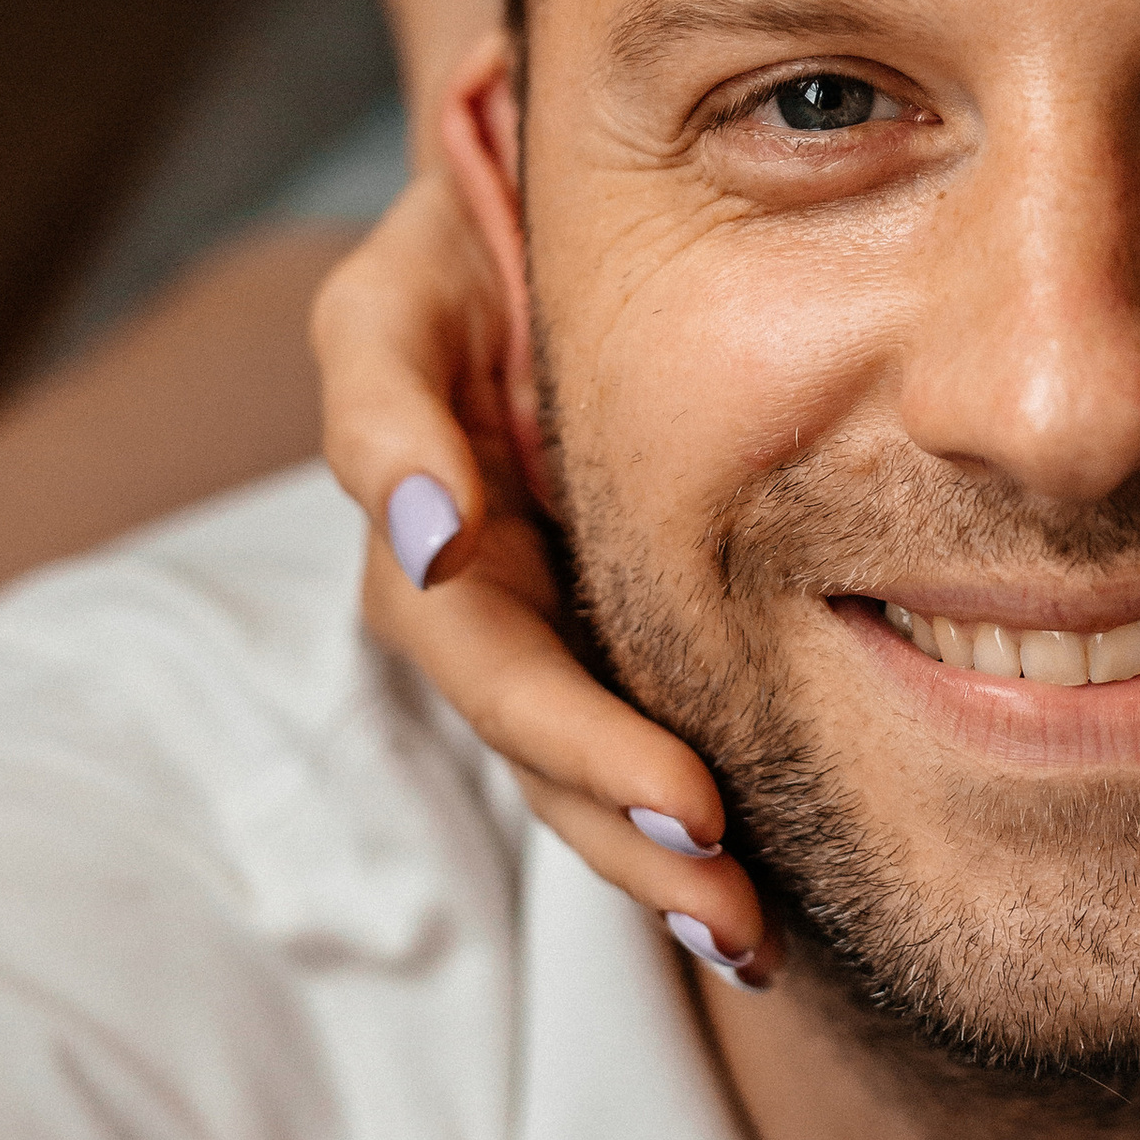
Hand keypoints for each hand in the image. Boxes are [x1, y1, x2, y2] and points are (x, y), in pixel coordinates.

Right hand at [311, 166, 776, 976]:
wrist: (529, 204)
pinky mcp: (592, 621)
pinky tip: (752, 910)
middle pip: (537, 742)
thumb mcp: (394, 295)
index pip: (486, 655)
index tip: (679, 791)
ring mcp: (526, 614)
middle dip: (625, 822)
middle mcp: (470, 591)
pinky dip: (675, 826)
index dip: (568, 729)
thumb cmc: (466, 237)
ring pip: (571, 769)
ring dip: (649, 858)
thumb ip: (387, 408)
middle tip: (730, 889)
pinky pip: (625, 741)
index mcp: (427, 524)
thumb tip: (422, 527)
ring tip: (747, 935)